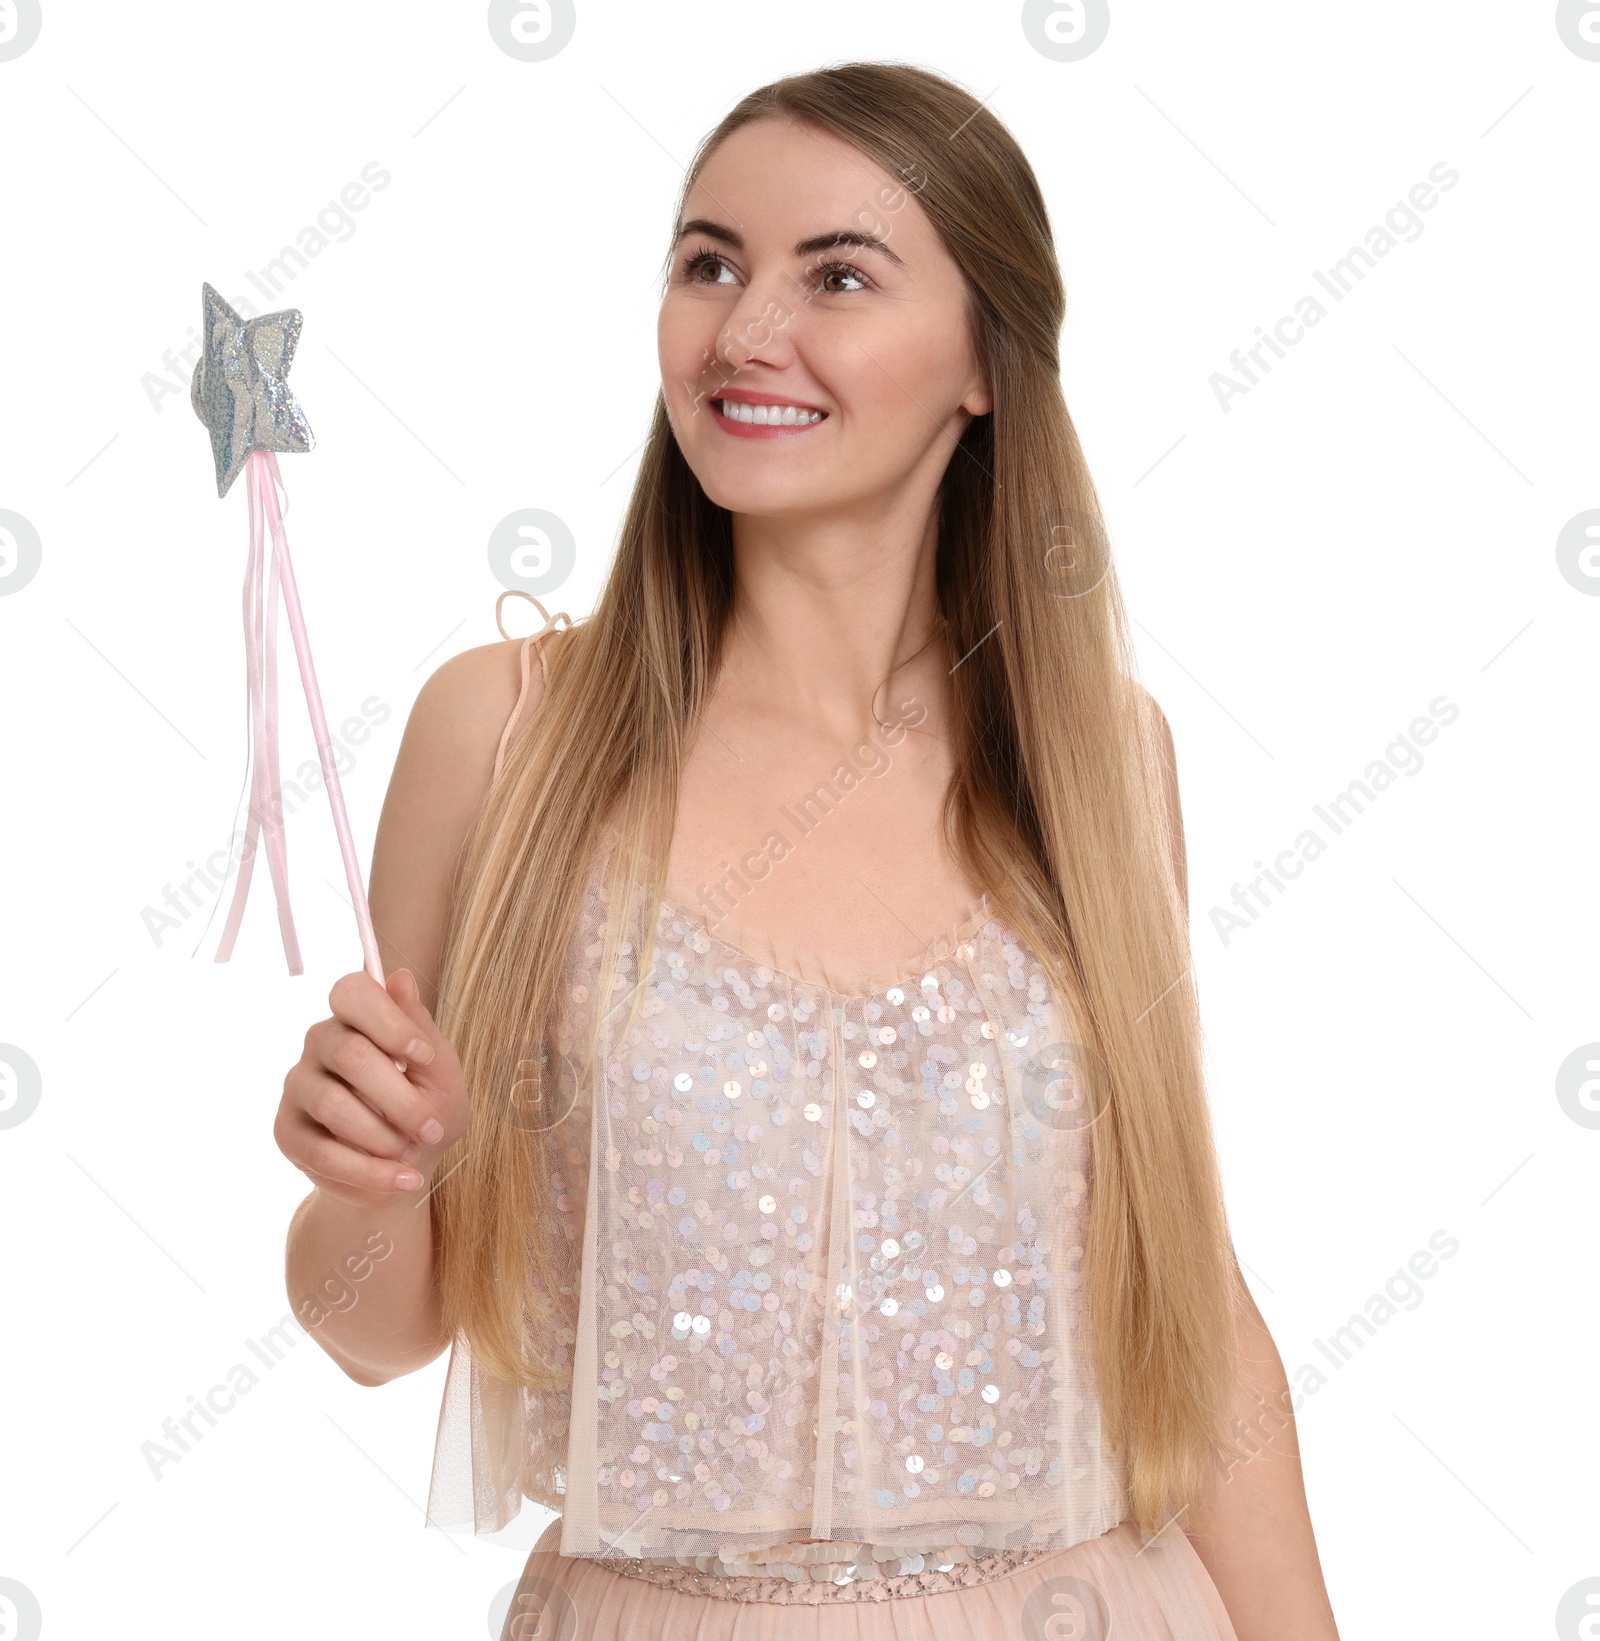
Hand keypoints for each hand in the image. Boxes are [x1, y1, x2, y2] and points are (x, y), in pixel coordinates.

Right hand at [275, 966, 468, 1208]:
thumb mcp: (441, 1073)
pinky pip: (323, 1153)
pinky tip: (404, 1178)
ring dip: (385, 1137)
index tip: (424, 1056)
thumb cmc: (429, 1108)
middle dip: (400, 1098)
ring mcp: (298, 1085)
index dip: (389, 1021)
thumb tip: (401, 978)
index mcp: (358, 1017)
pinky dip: (371, 1172)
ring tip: (413, 1154)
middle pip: (349, 1053)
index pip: (352, 991)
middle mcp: (320, 1042)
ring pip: (335, 1105)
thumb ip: (421, 1030)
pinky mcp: (286, 1132)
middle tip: (431, 1129)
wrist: (408, 1167)